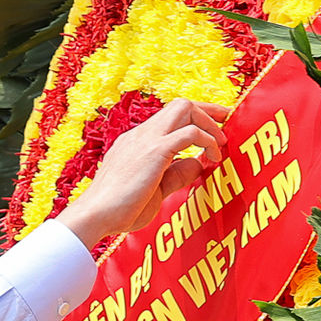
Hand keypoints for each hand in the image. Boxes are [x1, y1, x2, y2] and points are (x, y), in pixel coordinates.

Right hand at [57, 99, 231, 246]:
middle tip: (226, 123)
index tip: (215, 127)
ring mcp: (147, 140)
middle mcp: (141, 134)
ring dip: (208, 123)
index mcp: (137, 142)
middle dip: (207, 110)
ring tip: (221, 145)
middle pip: (180, 104)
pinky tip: (213, 158)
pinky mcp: (155, 151)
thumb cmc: (118, 211)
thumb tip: (198, 163)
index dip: (195, 118)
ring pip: (185, 108)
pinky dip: (207, 140)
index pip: (170, 118)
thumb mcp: (153, 190)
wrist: (94, 216)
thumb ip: (175, 175)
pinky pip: (190, 133)